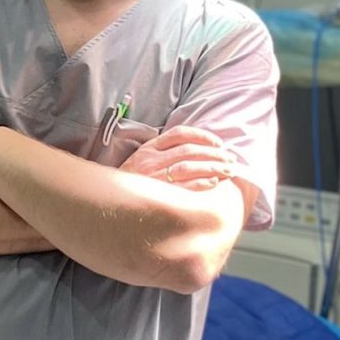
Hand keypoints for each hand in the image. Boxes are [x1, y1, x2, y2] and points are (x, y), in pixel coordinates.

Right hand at [119, 126, 234, 191]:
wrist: (108, 205)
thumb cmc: (132, 183)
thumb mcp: (142, 160)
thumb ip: (162, 151)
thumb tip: (195, 148)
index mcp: (148, 148)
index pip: (180, 134)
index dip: (202, 136)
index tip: (218, 143)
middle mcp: (150, 160)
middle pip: (189, 151)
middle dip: (214, 154)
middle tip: (230, 159)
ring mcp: (153, 179)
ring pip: (189, 167)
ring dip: (213, 167)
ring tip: (228, 170)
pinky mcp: (157, 197)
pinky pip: (184, 188)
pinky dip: (201, 184)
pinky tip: (214, 183)